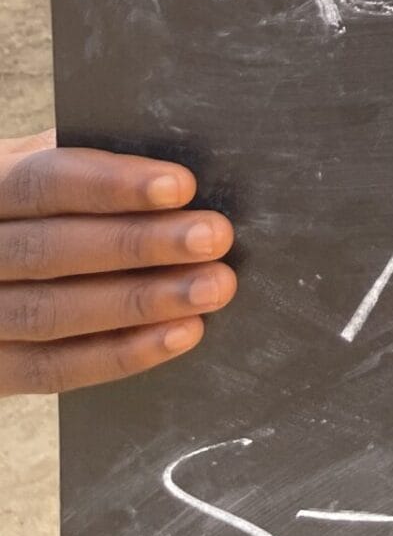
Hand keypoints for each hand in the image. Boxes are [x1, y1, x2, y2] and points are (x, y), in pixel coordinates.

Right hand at [0, 130, 236, 395]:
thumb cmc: (35, 206)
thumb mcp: (42, 167)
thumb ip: (92, 165)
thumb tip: (178, 176)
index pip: (44, 183)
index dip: (112, 186)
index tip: (182, 186)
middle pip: (51, 251)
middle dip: (139, 245)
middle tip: (214, 237)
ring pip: (53, 314)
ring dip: (142, 303)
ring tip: (211, 287)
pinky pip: (52, 370)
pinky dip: (122, 354)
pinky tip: (181, 333)